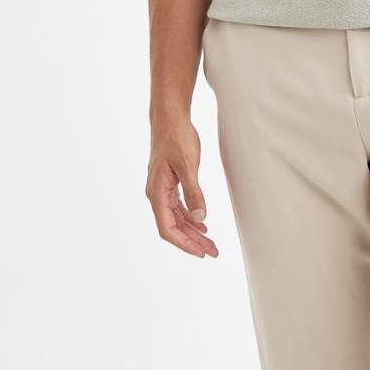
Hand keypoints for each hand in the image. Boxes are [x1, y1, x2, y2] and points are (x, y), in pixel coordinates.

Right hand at [147, 120, 218, 257]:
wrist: (169, 116)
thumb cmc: (176, 137)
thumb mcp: (188, 165)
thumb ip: (194, 192)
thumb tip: (200, 218)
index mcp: (157, 192)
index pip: (167, 228)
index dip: (184, 243)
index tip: (201, 252)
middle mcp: (156, 194)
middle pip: (173, 227)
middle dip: (192, 242)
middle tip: (213, 252)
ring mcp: (162, 189)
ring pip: (176, 219)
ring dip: (193, 232)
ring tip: (211, 243)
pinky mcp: (169, 183)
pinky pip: (178, 207)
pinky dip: (190, 218)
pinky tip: (202, 225)